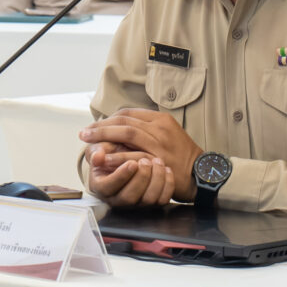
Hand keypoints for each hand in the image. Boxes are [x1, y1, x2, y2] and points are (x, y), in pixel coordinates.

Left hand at [80, 109, 203, 201]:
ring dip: (104, 137)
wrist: (201, 172)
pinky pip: (134, 154)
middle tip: (85, 133)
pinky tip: (104, 158)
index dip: (108, 119)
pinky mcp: (159, 158)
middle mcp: (159, 127)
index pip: (128, 113)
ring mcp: (160, 142)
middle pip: (124, 121)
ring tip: (89, 142)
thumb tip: (120, 130)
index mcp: (160, 119)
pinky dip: (117, 155)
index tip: (94, 126)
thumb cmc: (181, 156)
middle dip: (101, 126)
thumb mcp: (166, 134)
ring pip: (127, 133)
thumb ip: (146, 130)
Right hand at [84, 148, 178, 206]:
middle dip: (140, 178)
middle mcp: (118, 199)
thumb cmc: (111, 156)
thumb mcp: (99, 151)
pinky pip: (162, 199)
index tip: (131, 163)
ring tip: (158, 161)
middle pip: (129, 197)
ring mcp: (136, 203)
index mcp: (102, 187)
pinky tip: (167, 169)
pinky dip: (168, 184)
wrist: (124, 161)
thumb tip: (98, 156)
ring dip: (156, 180)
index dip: (121, 176)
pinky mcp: (152, 203)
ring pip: (148, 200)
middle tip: (145, 161)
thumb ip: (96, 152)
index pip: (108, 188)